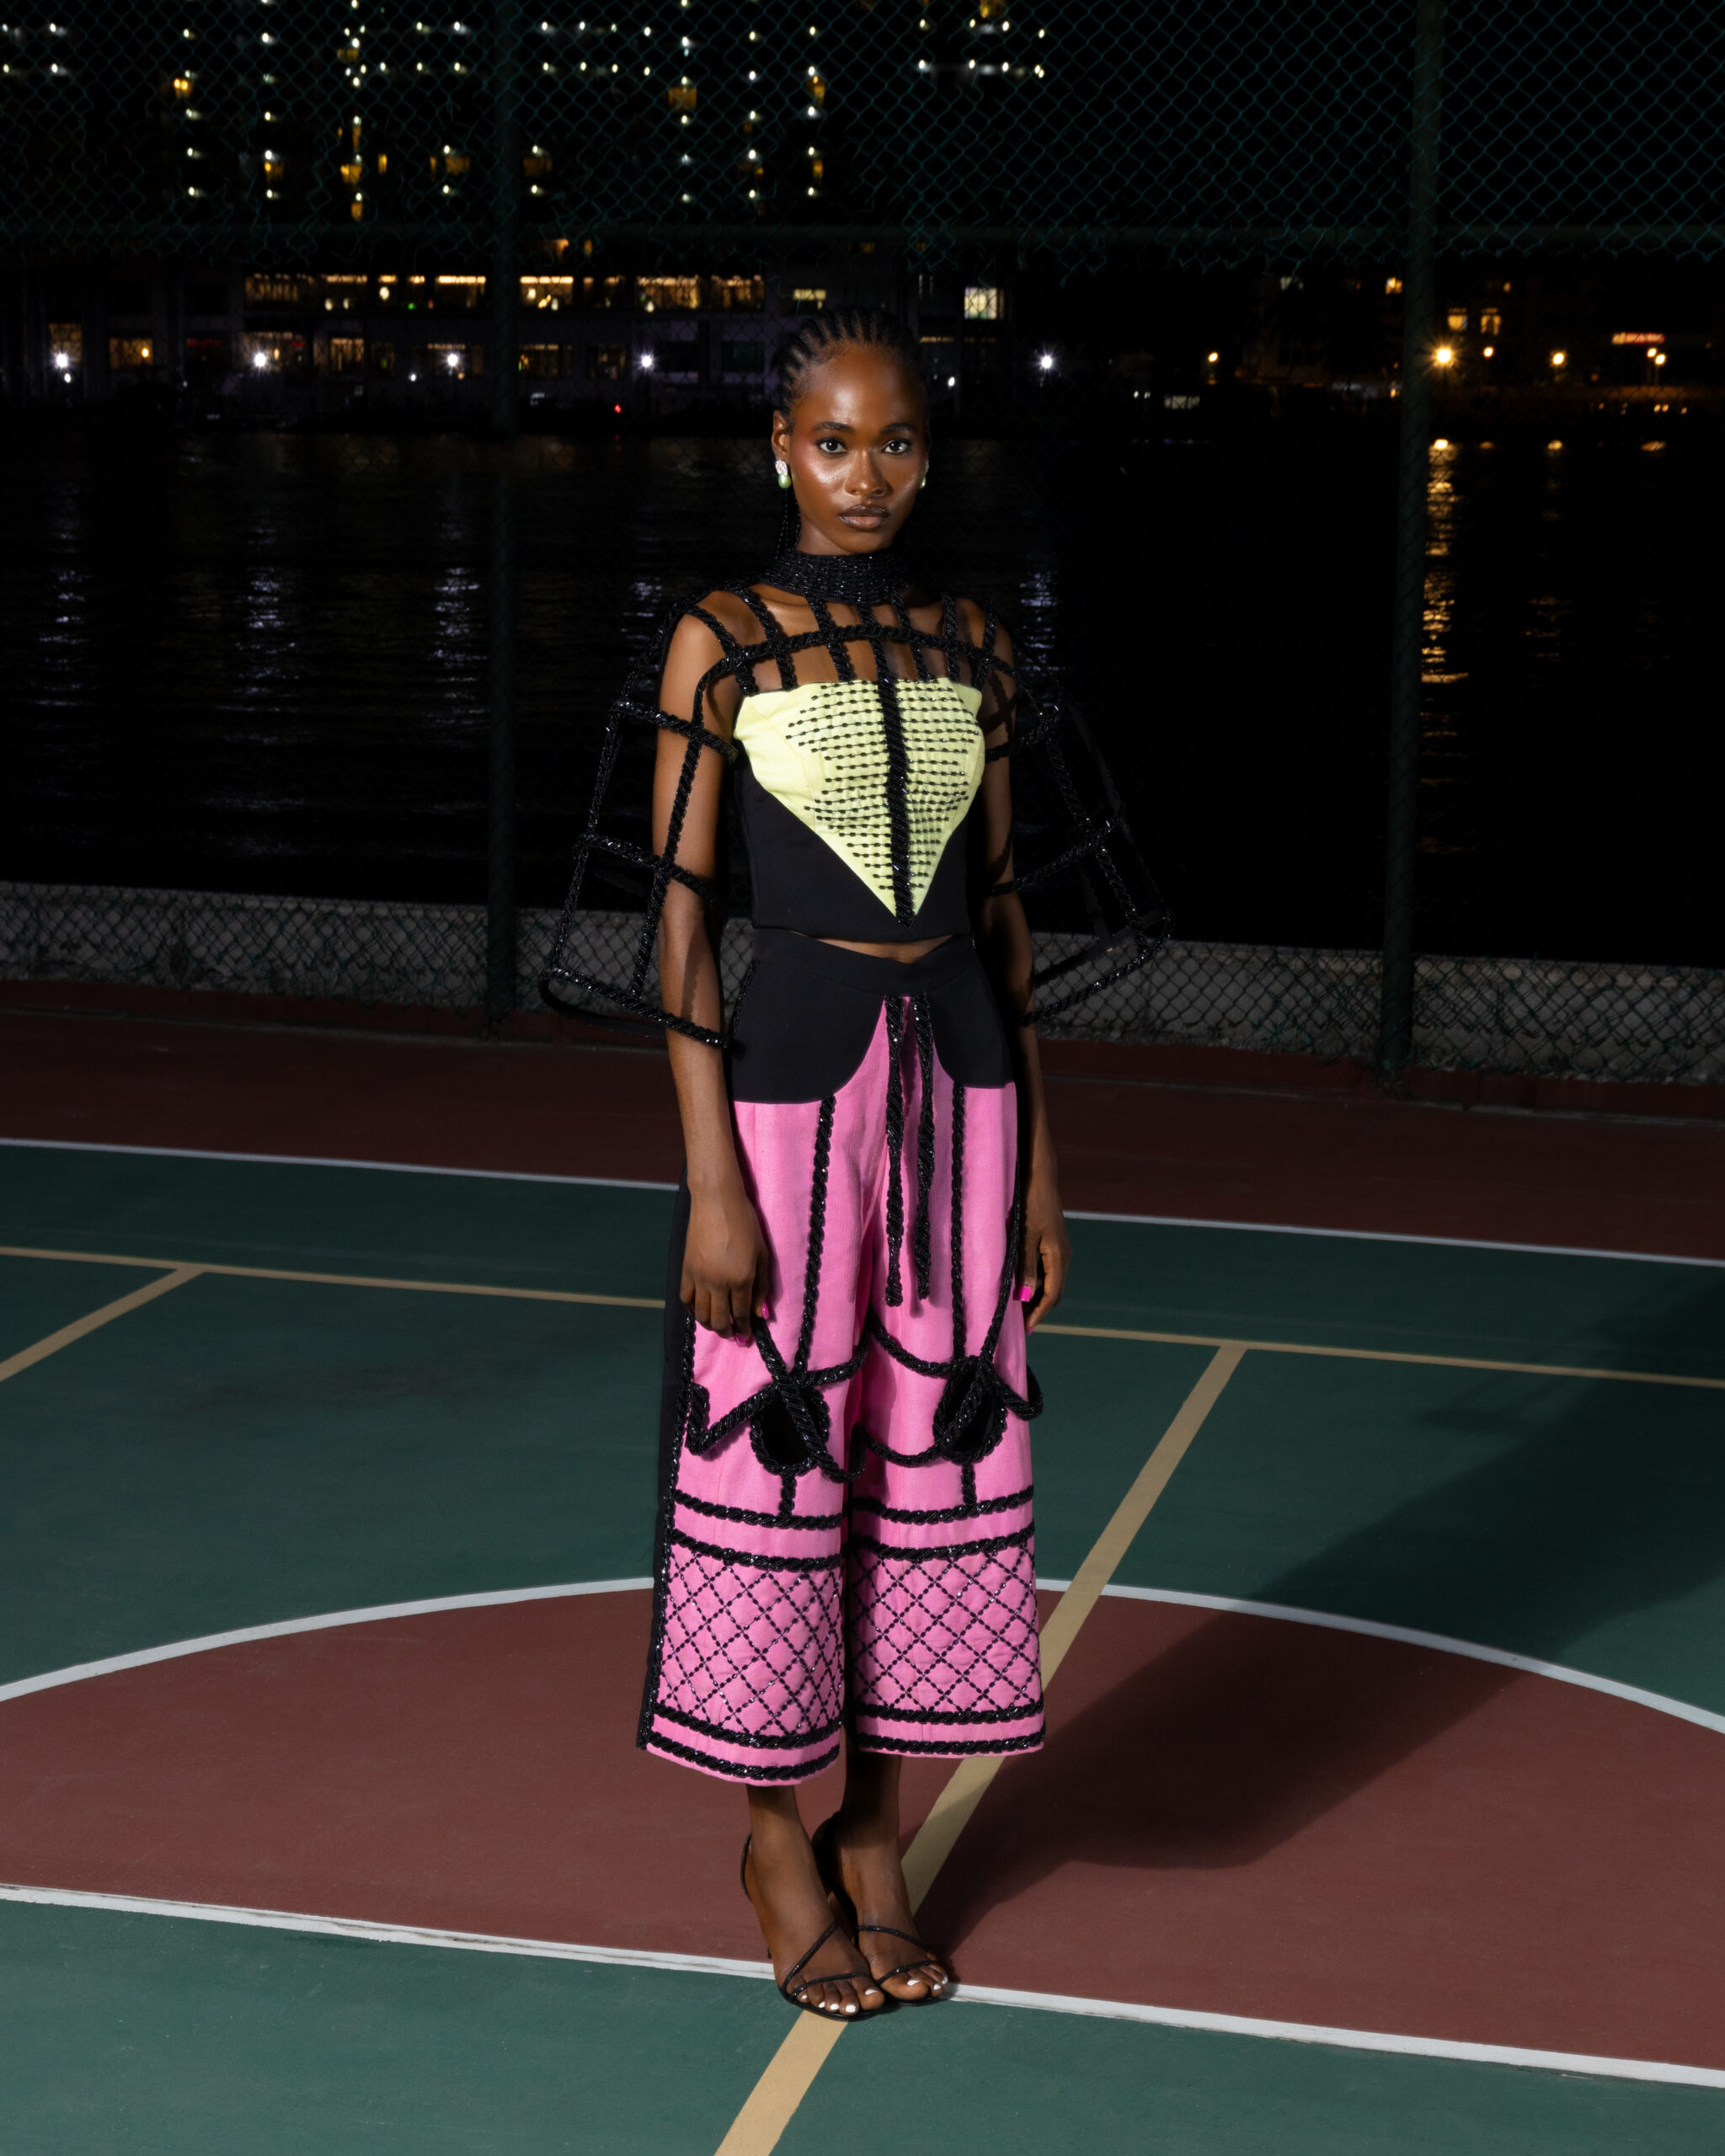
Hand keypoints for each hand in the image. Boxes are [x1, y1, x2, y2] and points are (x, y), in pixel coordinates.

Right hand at [681, 1185, 771, 1340]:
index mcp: (741, 1279)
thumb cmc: (745, 1224)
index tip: (746, 1337)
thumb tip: (761, 1314)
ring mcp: (699, 1278)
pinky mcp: (686, 1270)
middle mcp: (718, 1283)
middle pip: (719, 1320)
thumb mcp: (762, 1254)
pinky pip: (686, 1298)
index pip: (742, 1314)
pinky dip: (693, 1309)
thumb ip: (762, 1287)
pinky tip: (701, 1308)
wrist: (716, 1202)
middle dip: (727, 1331)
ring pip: (701, 1314)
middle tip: (733, 1334)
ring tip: (718, 1324)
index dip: (744, 1329)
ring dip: (710, 1324)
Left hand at [1019, 1168, 1069, 1332]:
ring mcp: (1059, 1249)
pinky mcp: (1052, 1242)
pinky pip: (1047, 1270)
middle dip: (1037, 1310)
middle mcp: (1063, 1256)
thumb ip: (1025, 1267)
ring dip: (1036, 1297)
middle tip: (1018, 1326)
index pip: (1051, 1297)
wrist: (1039, 1176)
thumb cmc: (1030, 1203)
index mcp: (1059, 1258)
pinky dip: (1035, 1283)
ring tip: (1017, 1310)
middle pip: (1053, 1293)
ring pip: (1050, 1282)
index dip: (1038, 1315)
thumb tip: (1025, 1297)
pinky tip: (1021, 1285)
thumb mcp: (1025, 1237)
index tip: (1022, 1331)